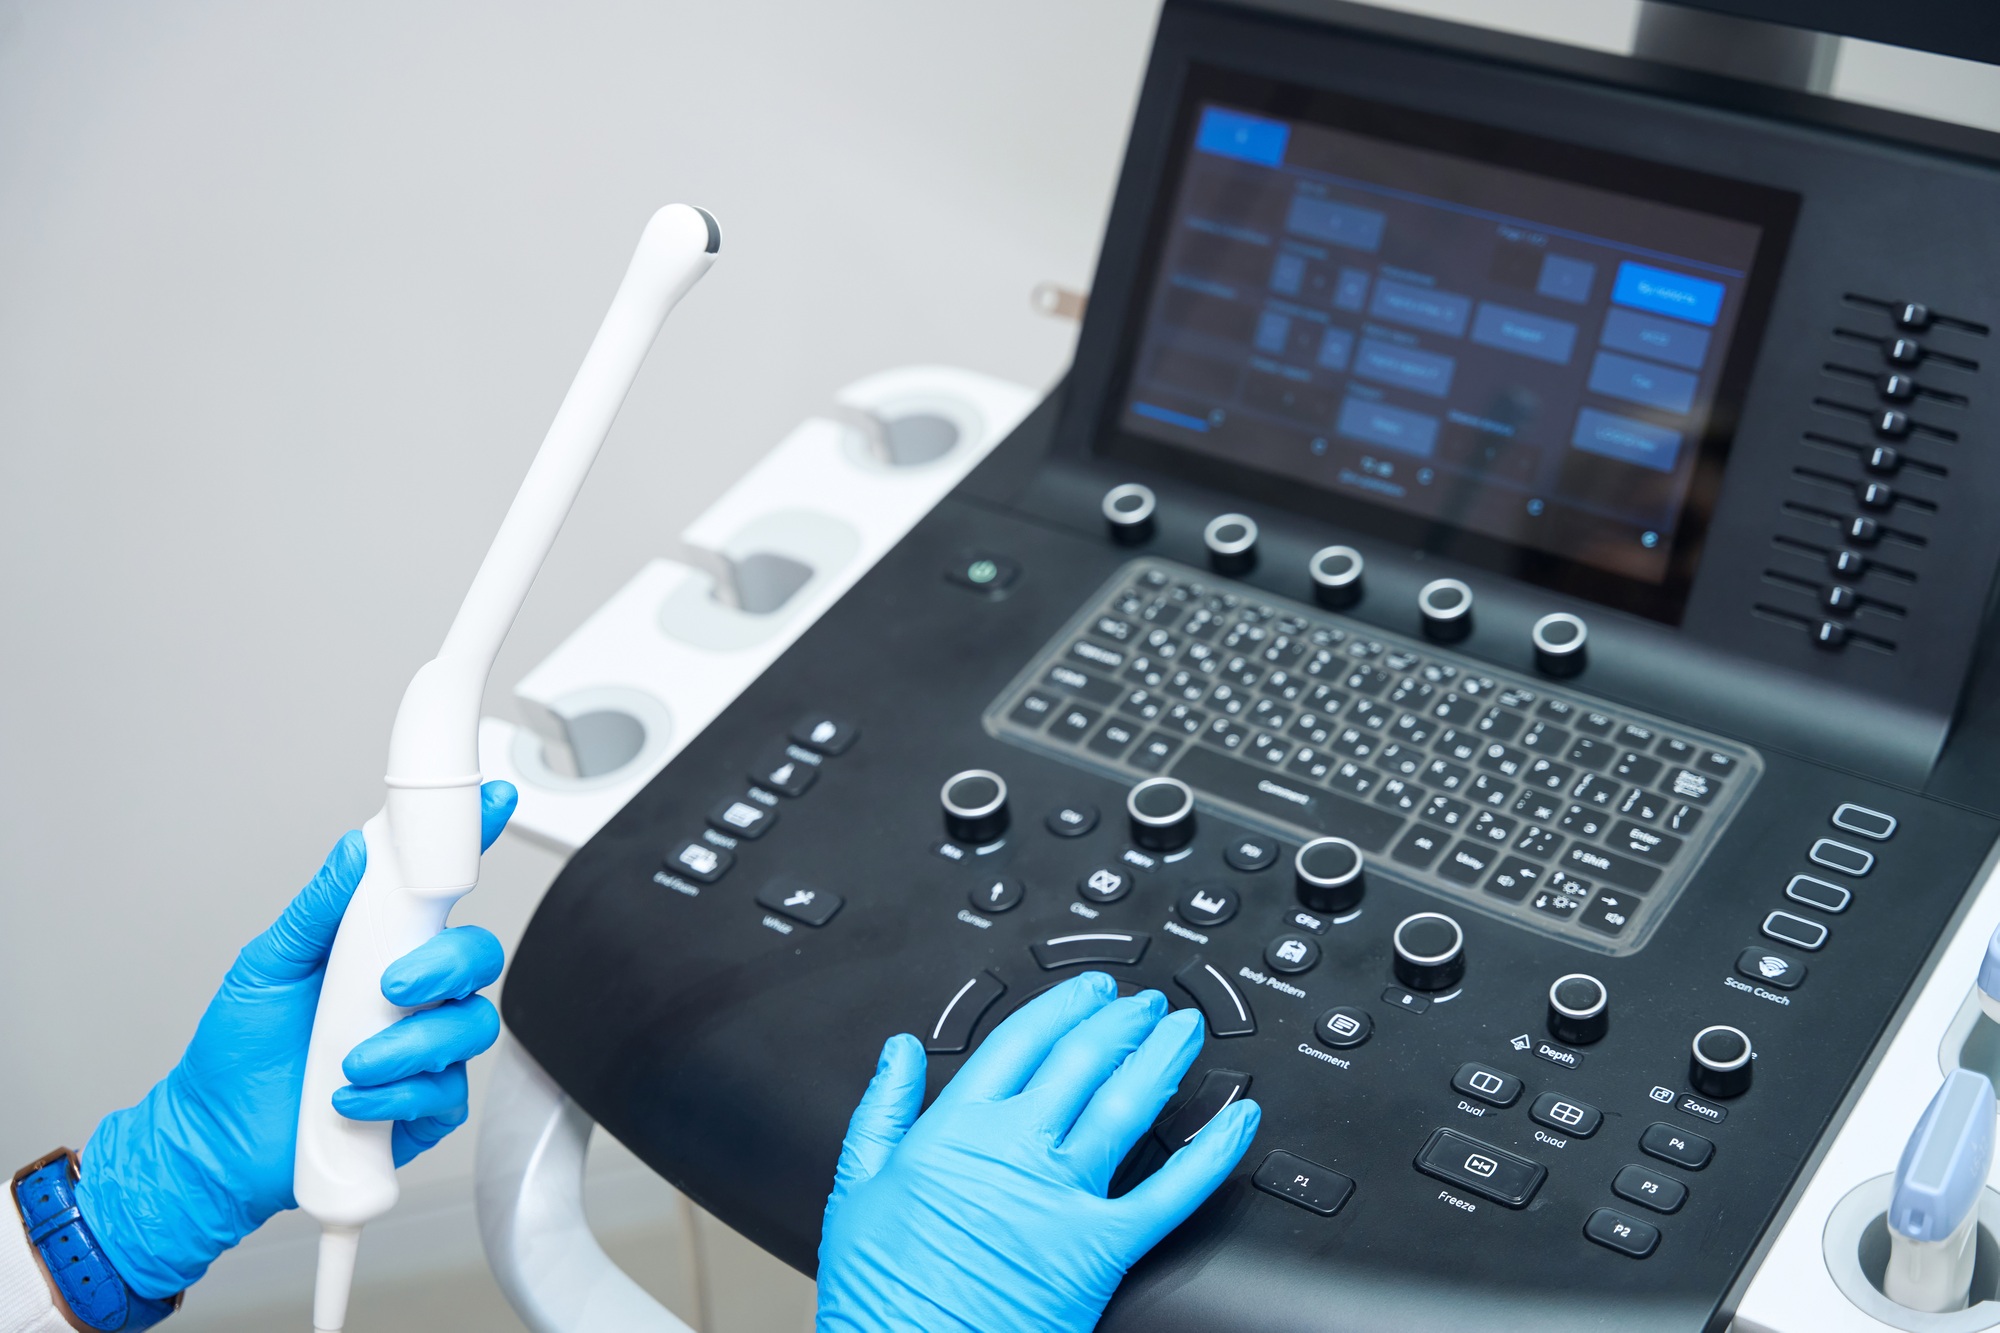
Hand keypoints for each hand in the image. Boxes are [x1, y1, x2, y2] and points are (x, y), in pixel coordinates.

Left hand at [74, 781, 517, 1298]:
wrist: (217, 1140)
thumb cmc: (242, 1050)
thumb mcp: (268, 964)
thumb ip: (317, 909)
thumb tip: (353, 853)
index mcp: (385, 945)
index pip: (443, 886)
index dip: (479, 839)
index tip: (496, 800)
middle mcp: (418, 992)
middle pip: (478, 957)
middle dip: (446, 967)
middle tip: (392, 986)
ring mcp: (427, 1048)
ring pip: (472, 1026)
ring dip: (414, 1044)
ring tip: (355, 1062)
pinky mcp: (427, 1106)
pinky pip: (449, 1093)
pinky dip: (399, 1096)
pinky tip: (352, 1102)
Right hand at [815, 971, 1259, 1332]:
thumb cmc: (883, 1293)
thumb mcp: (856, 1188)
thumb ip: (883, 1109)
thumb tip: (898, 1051)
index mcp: (955, 1131)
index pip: (1021, 1041)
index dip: (1062, 1007)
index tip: (1087, 992)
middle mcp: (1014, 1150)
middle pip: (1082, 1061)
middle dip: (1120, 1022)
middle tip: (1142, 1006)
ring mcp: (1060, 1196)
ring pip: (1128, 1105)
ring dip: (1163, 1058)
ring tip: (1185, 1033)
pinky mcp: (1100, 1249)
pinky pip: (1171, 1192)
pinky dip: (1211, 1152)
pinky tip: (1235, 1123)